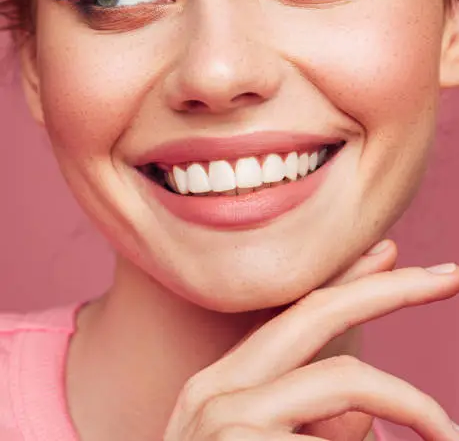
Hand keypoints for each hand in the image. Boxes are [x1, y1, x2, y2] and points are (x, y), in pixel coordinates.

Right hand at [164, 241, 458, 440]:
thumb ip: (311, 431)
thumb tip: (364, 416)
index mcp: (224, 385)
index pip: (296, 313)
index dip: (347, 279)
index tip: (392, 253)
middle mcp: (219, 388)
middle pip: (318, 313)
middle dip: (389, 288)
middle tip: (451, 275)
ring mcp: (225, 419)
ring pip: (348, 383)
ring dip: (413, 405)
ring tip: (448, 433)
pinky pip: (337, 440)